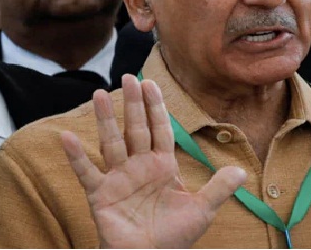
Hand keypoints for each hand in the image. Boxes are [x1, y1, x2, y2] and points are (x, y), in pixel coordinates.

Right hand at [61, 75, 246, 247]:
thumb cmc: (173, 237)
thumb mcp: (201, 211)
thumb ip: (219, 189)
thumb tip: (242, 171)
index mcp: (162, 165)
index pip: (159, 129)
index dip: (155, 107)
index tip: (150, 83)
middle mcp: (139, 166)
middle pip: (135, 129)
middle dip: (132, 104)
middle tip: (128, 77)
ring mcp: (118, 178)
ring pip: (111, 143)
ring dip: (105, 120)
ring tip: (98, 93)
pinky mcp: (101, 195)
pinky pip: (87, 172)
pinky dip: (77, 156)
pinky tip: (67, 136)